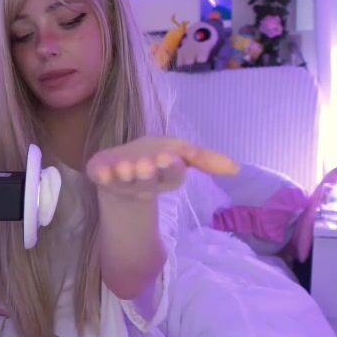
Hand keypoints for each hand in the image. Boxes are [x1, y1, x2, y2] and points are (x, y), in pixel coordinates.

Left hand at [85, 137, 237, 198]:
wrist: (118, 169)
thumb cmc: (154, 158)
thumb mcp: (182, 153)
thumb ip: (206, 159)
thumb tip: (236, 169)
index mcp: (164, 177)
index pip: (173, 175)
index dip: (171, 168)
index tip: (170, 157)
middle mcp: (144, 183)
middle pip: (148, 181)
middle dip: (148, 172)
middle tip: (148, 163)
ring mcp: (120, 182)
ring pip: (125, 181)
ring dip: (126, 173)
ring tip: (126, 165)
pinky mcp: (100, 176)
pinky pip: (100, 177)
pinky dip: (101, 174)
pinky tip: (102, 170)